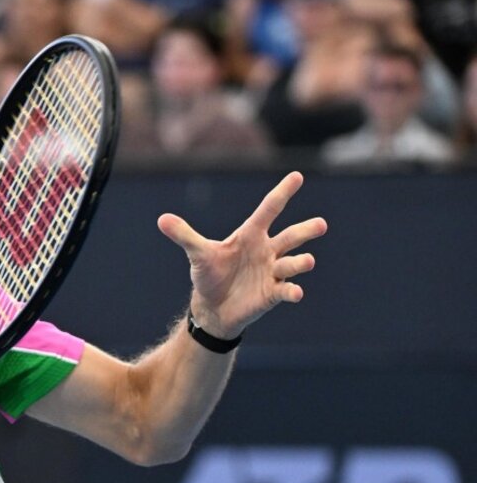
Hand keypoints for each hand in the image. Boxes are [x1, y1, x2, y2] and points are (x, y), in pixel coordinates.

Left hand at [157, 171, 326, 339]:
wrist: (213, 307)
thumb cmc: (210, 275)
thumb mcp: (198, 254)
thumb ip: (184, 236)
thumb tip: (161, 219)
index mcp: (250, 235)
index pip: (269, 210)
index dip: (282, 193)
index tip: (297, 176)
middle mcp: (267, 250)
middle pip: (291, 237)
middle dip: (306, 231)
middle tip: (321, 224)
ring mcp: (273, 272)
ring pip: (293, 263)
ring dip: (300, 262)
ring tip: (306, 261)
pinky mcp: (274, 293)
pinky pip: (287, 290)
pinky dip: (292, 291)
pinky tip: (295, 293)